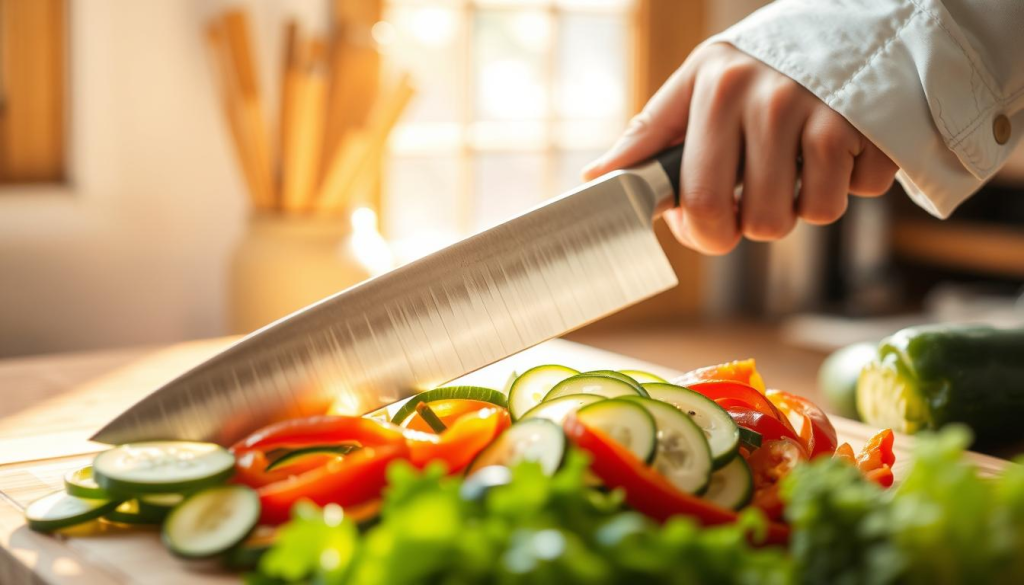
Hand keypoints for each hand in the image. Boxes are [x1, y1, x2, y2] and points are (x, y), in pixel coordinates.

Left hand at [583, 43, 897, 254]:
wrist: (852, 20)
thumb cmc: (759, 68)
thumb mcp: (699, 83)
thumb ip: (651, 133)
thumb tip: (596, 179)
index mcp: (715, 89)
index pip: (698, 197)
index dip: (700, 230)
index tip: (701, 224)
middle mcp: (767, 99)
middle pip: (756, 223)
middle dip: (751, 227)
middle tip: (754, 200)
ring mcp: (822, 112)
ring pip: (805, 216)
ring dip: (802, 205)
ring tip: (797, 164)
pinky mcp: (869, 126)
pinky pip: (851, 196)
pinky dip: (847, 184)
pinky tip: (837, 149)